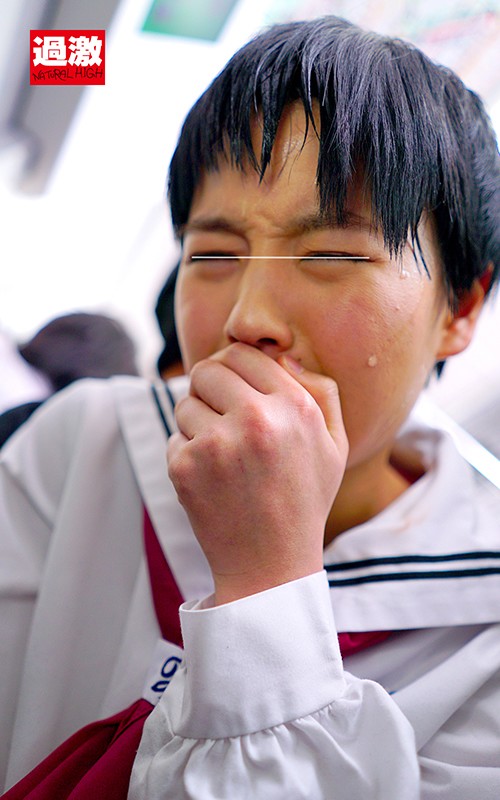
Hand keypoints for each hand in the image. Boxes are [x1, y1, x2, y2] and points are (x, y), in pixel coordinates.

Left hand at [167, 343, 347, 603]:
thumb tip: (283, 356)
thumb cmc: (304, 499)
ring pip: (185, 402)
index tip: (234, 384)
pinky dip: (187, 454)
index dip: (234, 365)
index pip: (243, 353)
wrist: (271, 564)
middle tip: (221, 412)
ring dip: (197, 421)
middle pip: (207, 369)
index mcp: (294, 406)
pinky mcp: (184, 467)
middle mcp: (256, 419)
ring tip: (222, 454)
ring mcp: (216, 443)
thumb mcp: (334, 445)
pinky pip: (174, 437)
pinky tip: (212, 479)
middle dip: (210, 387)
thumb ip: (321, 392)